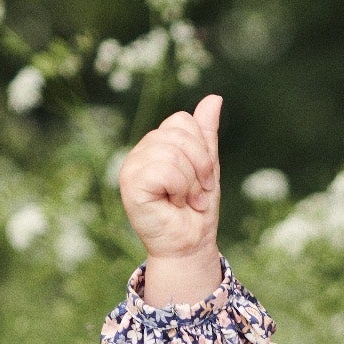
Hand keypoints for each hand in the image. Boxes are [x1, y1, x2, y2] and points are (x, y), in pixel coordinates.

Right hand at [119, 93, 223, 303]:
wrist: (190, 246)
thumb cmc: (196, 212)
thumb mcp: (207, 168)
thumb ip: (206, 135)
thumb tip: (214, 97)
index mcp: (156, 145)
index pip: (182, 121)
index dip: (201, 150)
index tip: (205, 180)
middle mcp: (140, 152)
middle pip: (178, 134)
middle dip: (200, 166)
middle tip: (197, 194)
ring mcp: (132, 166)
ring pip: (172, 152)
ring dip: (191, 182)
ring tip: (186, 201)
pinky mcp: (130, 183)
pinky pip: (164, 169)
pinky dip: (179, 188)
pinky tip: (174, 204)